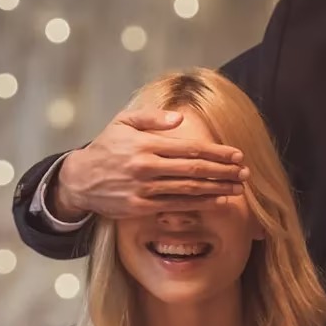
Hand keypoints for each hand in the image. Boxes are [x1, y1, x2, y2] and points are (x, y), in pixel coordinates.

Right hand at [53, 109, 247, 220]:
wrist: (80, 179)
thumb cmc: (106, 147)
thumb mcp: (124, 122)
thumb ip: (153, 118)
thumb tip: (180, 119)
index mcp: (145, 144)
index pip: (190, 148)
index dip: (217, 153)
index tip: (237, 155)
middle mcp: (146, 167)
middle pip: (194, 170)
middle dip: (224, 171)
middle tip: (245, 172)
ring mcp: (144, 189)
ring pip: (189, 190)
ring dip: (217, 189)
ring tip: (238, 187)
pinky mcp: (140, 207)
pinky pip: (176, 205)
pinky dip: (199, 203)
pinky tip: (217, 201)